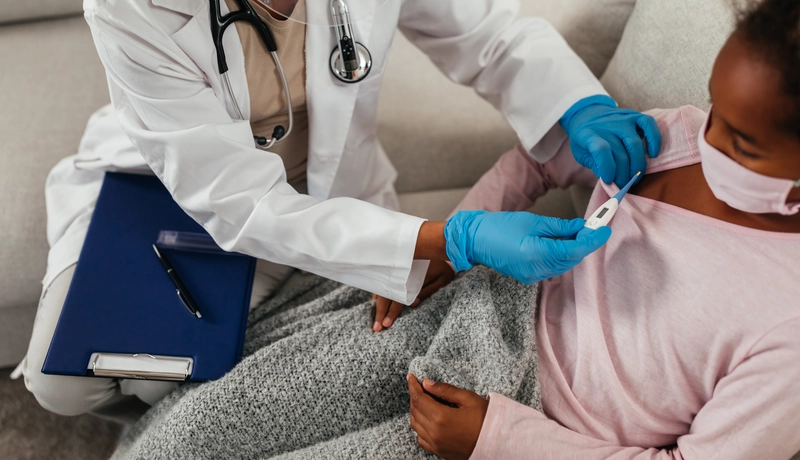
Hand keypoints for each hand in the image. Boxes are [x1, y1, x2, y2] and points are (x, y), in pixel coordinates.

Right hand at [372, 260, 454, 331]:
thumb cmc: (444, 264)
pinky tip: (375, 301)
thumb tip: (414, 303)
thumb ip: (429, 291)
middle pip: (387, 296)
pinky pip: (383, 281)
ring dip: (377, 304)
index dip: (392, 312)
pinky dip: (378, 292)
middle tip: (376, 328)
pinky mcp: (396, 268)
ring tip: (374, 318)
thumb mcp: (442, 278)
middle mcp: (401, 275)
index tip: (386, 324)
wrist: (440, 243)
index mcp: (413, 279)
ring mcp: (397, 271)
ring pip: (382, 289)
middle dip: (380, 313)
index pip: (399, 299)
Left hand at [408, 374, 487, 459]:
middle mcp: (434, 432)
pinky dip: (419, 427)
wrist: (497, 444)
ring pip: (415, 425)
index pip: (418, 398)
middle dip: (414, 396)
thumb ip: (446, 390)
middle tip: (418, 386)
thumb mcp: (468, 399)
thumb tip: (427, 383)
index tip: (411, 376)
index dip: (413, 386)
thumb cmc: (486, 420)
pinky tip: (425, 419)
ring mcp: (436, 444)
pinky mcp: (439, 452)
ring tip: (421, 400)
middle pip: (414, 411)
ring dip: (414, 411)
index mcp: (441, 417)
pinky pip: (421, 439)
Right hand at [445, 211, 611, 283]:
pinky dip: (562, 256)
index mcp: (537, 254)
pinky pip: (553, 267)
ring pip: (564, 265)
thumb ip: (560, 227)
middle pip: (571, 259)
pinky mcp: (529, 276)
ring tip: (579, 232)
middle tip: (594, 226)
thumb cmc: (499, 226)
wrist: (475, 240)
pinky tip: (562, 242)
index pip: (575, 250)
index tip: (604, 229)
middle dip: (585, 243)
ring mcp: (532, 275)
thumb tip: (582, 227)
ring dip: (574, 250)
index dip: (592, 240)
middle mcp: (536, 269)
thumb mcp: (533, 221)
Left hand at [560, 95, 661, 186]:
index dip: (607, 168)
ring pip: (635, 144)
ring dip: (637, 165)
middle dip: (624, 174)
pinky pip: (648, 124)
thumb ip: (594, 165)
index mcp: (589, 135)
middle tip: (623, 185)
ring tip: (634, 178)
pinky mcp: (634, 116)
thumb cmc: (585, 139)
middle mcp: (607, 126)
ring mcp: (622, 119)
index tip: (609, 180)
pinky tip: (653, 154)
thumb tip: (611, 179)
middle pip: (621, 153)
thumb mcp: (581, 153)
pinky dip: (654, 139)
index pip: (601, 150)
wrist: (587, 114)